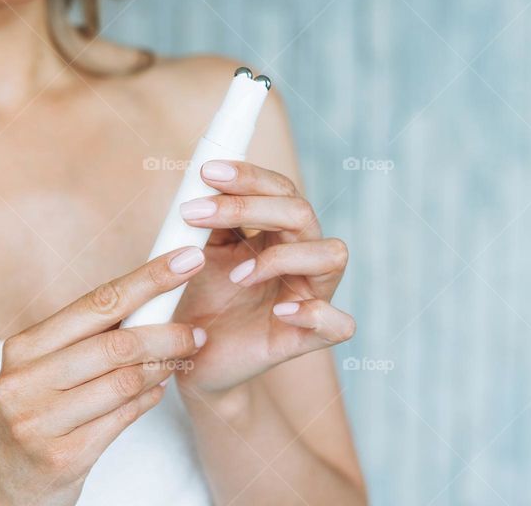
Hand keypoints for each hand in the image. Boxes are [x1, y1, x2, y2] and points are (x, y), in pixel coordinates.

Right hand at [0, 248, 207, 505]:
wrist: (5, 483)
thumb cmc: (38, 412)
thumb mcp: (46, 369)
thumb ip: (89, 338)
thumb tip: (154, 300)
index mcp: (22, 347)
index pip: (96, 302)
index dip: (148, 279)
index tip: (186, 260)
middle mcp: (24, 380)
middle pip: (117, 344)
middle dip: (167, 335)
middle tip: (196, 334)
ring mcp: (39, 421)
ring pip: (124, 381)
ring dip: (162, 370)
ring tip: (176, 363)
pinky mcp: (61, 456)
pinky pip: (123, 418)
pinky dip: (148, 401)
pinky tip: (155, 392)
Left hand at [171, 161, 354, 408]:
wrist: (191, 357)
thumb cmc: (198, 299)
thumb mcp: (193, 252)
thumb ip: (203, 219)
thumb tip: (199, 181)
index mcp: (275, 233)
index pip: (279, 189)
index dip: (248, 177)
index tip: (207, 173)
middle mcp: (299, 258)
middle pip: (301, 213)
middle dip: (250, 207)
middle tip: (196, 214)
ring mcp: (308, 296)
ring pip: (333, 254)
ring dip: (282, 257)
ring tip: (237, 276)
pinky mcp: (306, 338)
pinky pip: (339, 323)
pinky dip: (316, 313)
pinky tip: (278, 311)